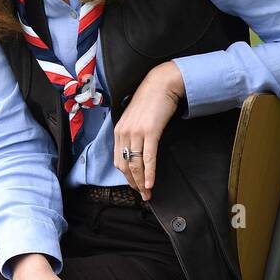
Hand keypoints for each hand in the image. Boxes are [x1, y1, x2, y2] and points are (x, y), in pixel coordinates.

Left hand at [112, 62, 185, 201]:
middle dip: (133, 183)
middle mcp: (123, 133)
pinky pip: (148, 157)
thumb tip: (137, 152)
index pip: (118, 161)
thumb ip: (133, 134)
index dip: (126, 177)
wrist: (162, 84)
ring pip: (135, 164)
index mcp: (118, 131)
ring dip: (141, 182)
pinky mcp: (149, 131)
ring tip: (148, 193)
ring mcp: (135, 132)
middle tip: (142, 195)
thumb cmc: (151, 101)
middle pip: (125, 166)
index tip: (134, 186)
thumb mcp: (136, 119)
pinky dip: (149, 172)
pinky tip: (151, 183)